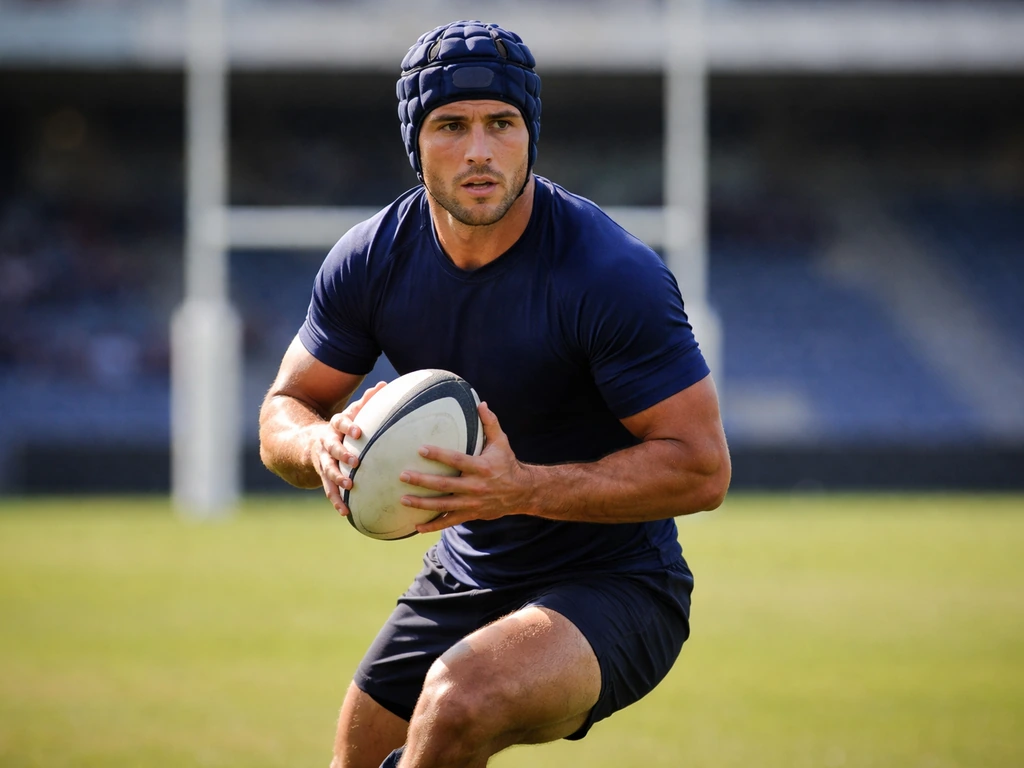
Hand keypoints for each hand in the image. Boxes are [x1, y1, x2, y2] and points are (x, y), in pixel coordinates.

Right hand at [311, 381, 386, 515]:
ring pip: (328, 470)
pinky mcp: (322, 476)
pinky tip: (345, 512)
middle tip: (355, 461)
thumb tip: (383, 385)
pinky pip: (328, 489)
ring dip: (337, 478)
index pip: (340, 422)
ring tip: (349, 485)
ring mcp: (323, 461)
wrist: (307, 443)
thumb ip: (366, 402)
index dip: (348, 426)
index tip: (358, 432)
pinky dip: (336, 500)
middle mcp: (326, 443)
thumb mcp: (350, 414)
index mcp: (334, 426)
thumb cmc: (341, 428)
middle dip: (342, 454)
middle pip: (332, 447)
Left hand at [399, 402, 535, 532]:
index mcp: (482, 467)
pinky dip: (433, 526)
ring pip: (443, 505)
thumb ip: (490, 424)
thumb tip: (481, 403)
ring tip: (403, 499)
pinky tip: (417, 527)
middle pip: (445, 485)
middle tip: (403, 476)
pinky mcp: (471, 514)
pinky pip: (449, 521)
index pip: (456, 460)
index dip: (438, 455)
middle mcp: (476, 487)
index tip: (420, 449)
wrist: (522, 493)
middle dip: (422, 481)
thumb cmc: (507, 464)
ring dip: (422, 504)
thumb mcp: (502, 442)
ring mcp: (472, 503)